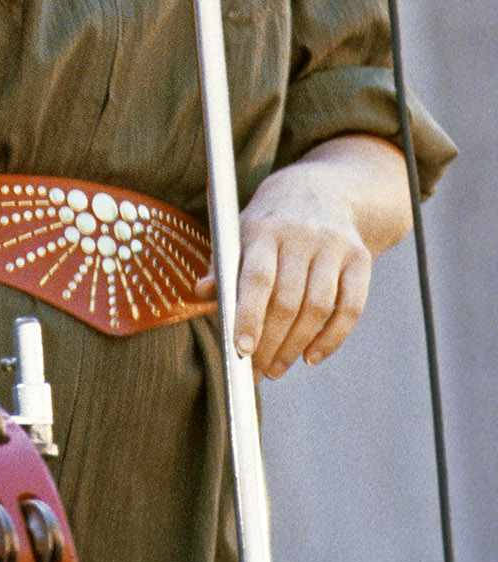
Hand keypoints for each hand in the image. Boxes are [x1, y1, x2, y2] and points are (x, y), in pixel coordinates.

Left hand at [195, 167, 372, 379]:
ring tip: (277, 368)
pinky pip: (351, 307)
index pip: (257, 277)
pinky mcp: (359, 257)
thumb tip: (201, 292)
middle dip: (271, 343)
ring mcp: (333, 245)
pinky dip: (332, 339)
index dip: (250, 315)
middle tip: (257, 372)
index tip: (242, 351)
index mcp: (263, 228)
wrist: (323, 189)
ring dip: (296, 346)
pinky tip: (312, 356)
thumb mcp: (240, 231)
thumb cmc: (270, 222)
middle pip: (288, 300)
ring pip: (318, 307)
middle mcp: (301, 235)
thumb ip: (222, 264)